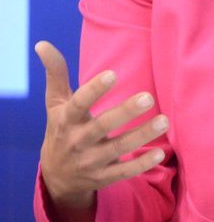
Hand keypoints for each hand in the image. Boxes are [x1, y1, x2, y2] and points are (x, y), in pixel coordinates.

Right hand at [36, 41, 168, 208]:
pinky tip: (160, 154)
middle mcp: (77, 142)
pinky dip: (141, 165)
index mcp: (66, 120)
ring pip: (117, 149)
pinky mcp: (104, 177)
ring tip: (164, 120)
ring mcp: (90, 162)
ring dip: (141, 136)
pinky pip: (124, 172)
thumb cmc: (61, 127)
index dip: (94, 90)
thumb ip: (55, 72)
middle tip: (148, 97)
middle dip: (125, 113)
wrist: (56, 176)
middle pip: (102, 126)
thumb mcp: (55, 102)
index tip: (113, 73)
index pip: (78, 104)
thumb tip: (42, 43)